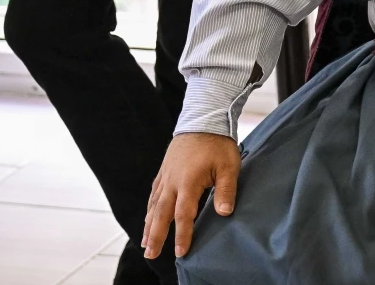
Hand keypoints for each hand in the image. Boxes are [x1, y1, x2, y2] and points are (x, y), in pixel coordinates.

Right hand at [143, 132, 240, 259]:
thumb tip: (225, 213)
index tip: (181, 252)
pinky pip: (154, 194)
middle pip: (162, 215)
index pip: (184, 215)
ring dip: (149, 225)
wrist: (203, 119)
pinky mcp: (164, 171)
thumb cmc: (218, 143)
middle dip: (156, 236)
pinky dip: (150, 208)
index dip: (182, 235)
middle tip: (150, 255)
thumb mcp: (229, 165)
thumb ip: (226, 190)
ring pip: (154, 206)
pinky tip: (148, 217)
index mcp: (188, 183)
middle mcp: (172, 182)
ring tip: (145, 243)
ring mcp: (166, 176)